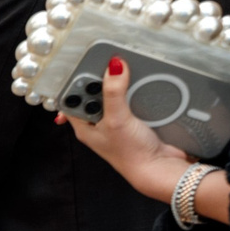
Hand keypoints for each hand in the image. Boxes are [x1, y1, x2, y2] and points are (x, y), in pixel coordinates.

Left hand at [59, 56, 190, 202]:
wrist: (160, 167)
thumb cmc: (131, 152)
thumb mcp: (116, 118)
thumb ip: (113, 92)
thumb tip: (113, 66)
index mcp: (84, 126)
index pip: (70, 100)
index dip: (73, 84)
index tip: (81, 65)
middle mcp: (97, 125)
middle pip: (93, 96)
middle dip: (99, 81)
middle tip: (105, 63)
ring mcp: (116, 123)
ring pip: (113, 97)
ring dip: (119, 85)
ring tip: (123, 69)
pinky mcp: (135, 121)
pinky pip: (132, 102)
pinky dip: (135, 92)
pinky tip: (139, 84)